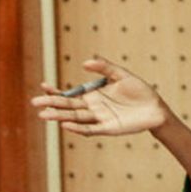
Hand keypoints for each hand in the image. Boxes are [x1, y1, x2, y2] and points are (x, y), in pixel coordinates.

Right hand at [31, 57, 169, 135]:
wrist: (155, 107)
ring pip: (75, 118)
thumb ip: (105, 68)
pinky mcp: (108, 128)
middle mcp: (93, 107)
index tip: (43, 86)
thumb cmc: (139, 91)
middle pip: (68, 106)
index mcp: (93, 95)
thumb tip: (85, 62)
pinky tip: (66, 124)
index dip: (56, 92)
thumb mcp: (121, 74)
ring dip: (60, 117)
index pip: (70, 94)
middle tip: (35, 103)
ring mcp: (99, 118)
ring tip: (44, 115)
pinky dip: (78, 128)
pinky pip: (90, 129)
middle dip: (52, 104)